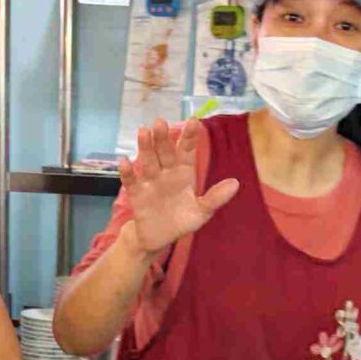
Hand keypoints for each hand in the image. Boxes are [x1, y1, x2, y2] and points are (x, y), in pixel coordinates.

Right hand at [117, 122, 238, 258]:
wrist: (160, 238)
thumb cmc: (181, 221)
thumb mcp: (202, 211)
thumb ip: (216, 198)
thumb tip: (236, 183)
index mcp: (183, 173)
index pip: (186, 152)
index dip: (189, 137)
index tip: (193, 121)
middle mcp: (166, 172)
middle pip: (164, 153)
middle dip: (163, 138)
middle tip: (160, 122)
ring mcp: (150, 182)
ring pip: (148, 162)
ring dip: (145, 148)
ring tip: (143, 132)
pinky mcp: (137, 195)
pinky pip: (132, 182)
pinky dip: (127, 173)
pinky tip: (124, 161)